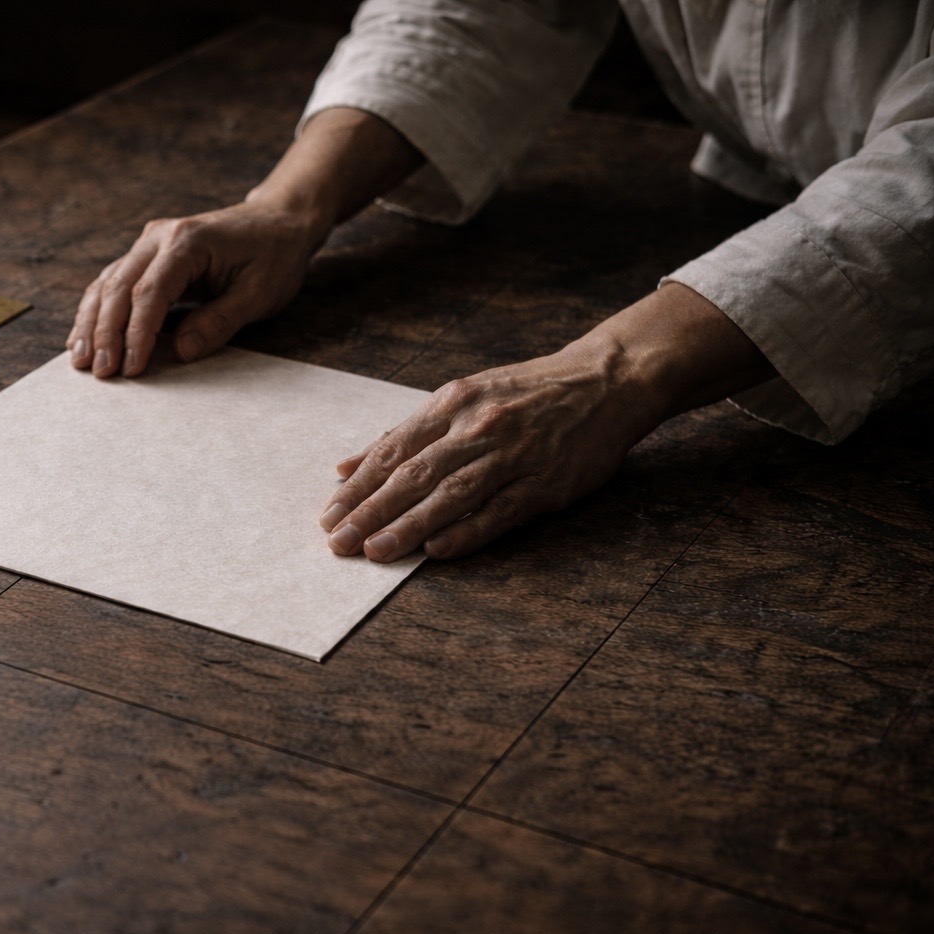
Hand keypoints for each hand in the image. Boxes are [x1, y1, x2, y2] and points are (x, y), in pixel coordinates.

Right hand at [67, 200, 322, 376]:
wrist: (278, 221)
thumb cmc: (273, 255)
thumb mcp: (259, 293)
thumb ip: (219, 322)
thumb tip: (180, 352)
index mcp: (188, 241)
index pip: (150, 291)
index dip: (137, 333)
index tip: (132, 367)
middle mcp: (160, 237)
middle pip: (119, 286)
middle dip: (105, 333)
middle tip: (99, 372)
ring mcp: (150, 244)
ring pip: (107, 283)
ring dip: (91, 323)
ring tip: (80, 360)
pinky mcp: (147, 256)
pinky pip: (114, 283)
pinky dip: (97, 311)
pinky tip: (83, 338)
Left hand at [321, 283, 774, 559]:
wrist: (605, 381)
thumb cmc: (524, 394)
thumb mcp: (461, 399)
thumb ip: (404, 435)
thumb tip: (345, 468)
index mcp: (452, 403)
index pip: (393, 451)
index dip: (359, 487)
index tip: (328, 516)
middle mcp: (478, 426)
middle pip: (414, 475)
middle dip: (371, 511)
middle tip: (337, 543)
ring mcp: (513, 455)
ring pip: (451, 495)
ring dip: (408, 526)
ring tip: (374, 552)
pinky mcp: (546, 482)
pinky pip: (500, 511)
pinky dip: (467, 531)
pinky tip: (438, 549)